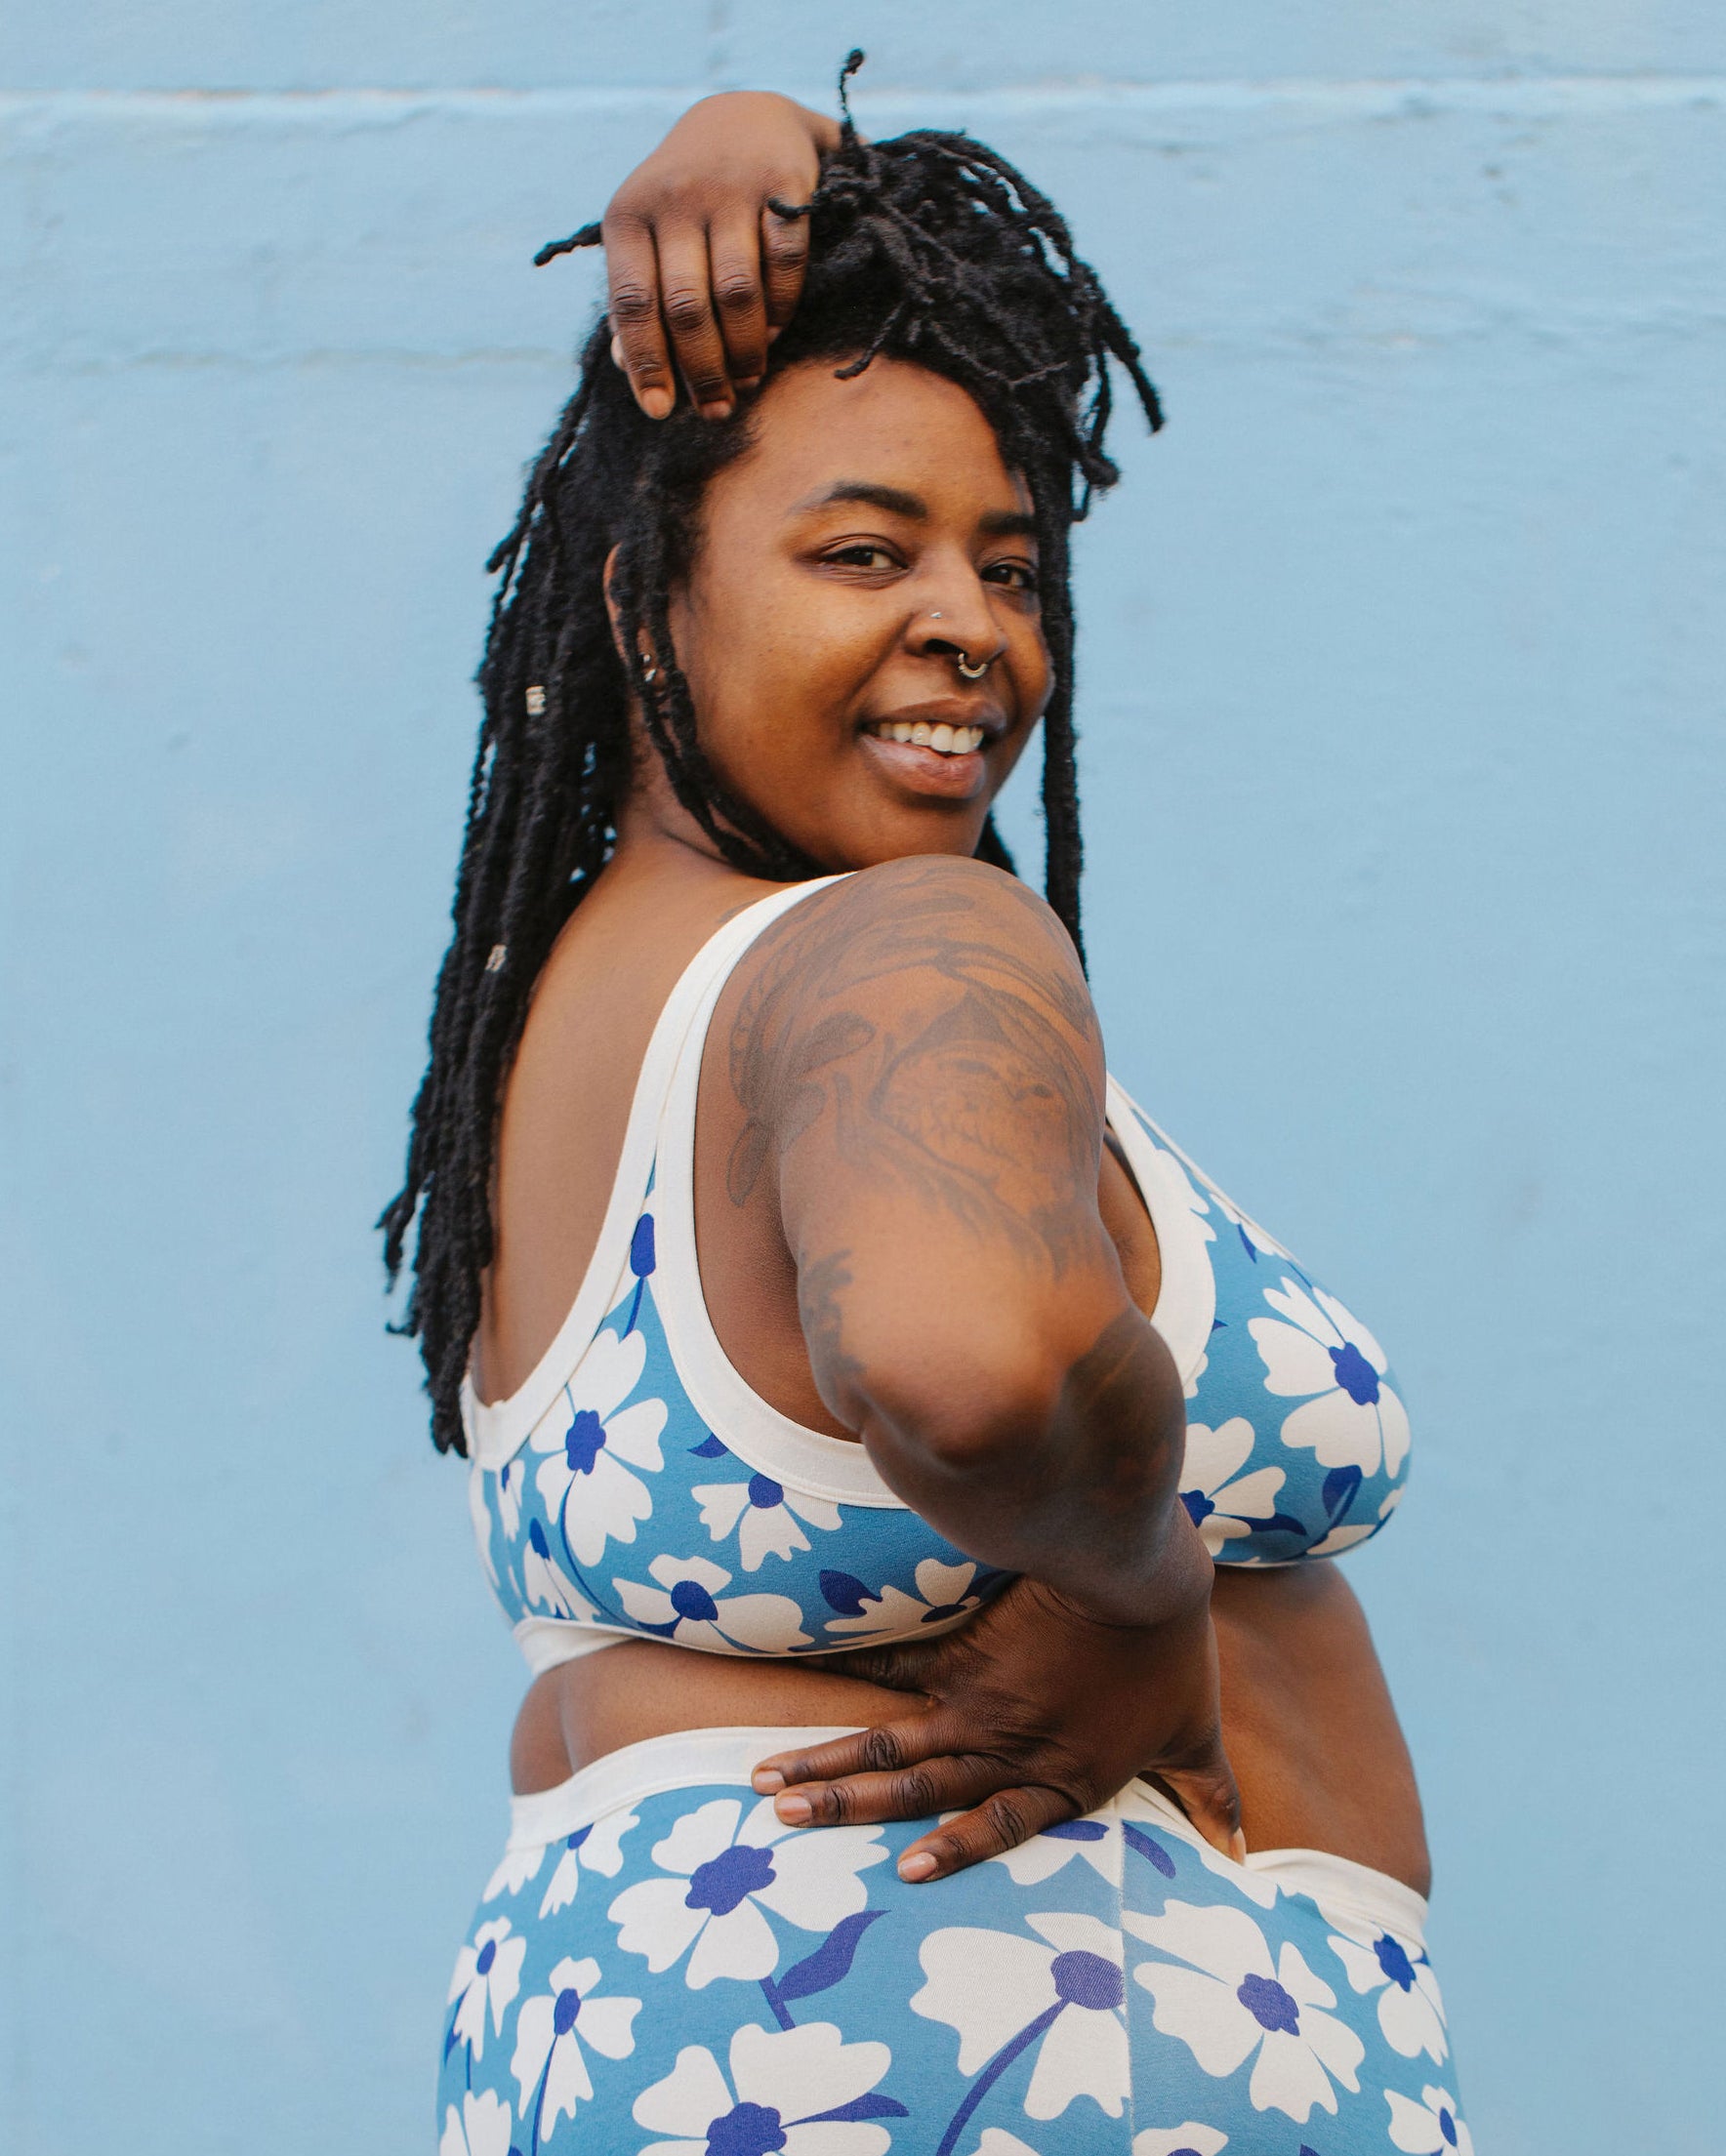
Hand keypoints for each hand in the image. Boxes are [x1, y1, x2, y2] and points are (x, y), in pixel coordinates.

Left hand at [599, 92, 839, 420]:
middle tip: (716, 408)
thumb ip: (635, 296)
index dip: (645, 363)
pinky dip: (782, 308)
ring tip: (748, 379)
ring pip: (736, 293)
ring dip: (745, 350)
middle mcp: (674, 197)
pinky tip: (774, 334)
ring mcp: (730, 187)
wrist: (745, 118)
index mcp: (628, 214)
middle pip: (686, 307)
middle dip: (702, 370)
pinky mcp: (784, 183)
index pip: (631, 302)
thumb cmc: (687, 200)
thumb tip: (623, 365)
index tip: (659, 412)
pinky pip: (784, 264)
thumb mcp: (647, 235)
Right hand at [750, 1564, 1244, 1883]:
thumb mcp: (1196, 1735)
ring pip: (891, 1741)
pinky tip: (805, 1679)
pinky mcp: (966, 1647)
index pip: (994, 1829)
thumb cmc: (1172, 1658)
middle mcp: (1007, 1749)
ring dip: (828, 1761)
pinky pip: (899, 1663)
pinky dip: (853, 1672)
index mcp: (1060, 1780)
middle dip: (846, 1810)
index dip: (949, 1853)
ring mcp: (979, 1699)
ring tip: (767, 1780)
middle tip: (783, 1824)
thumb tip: (1248, 1855)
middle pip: (917, 1792)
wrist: (1139, 1578)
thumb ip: (1212, 1798)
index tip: (902, 1873)